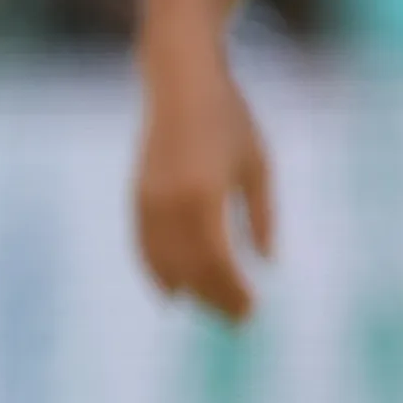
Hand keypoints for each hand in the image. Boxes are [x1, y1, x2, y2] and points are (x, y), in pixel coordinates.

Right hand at [134, 46, 273, 321]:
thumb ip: (261, 215)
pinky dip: (156, 271)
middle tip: (239, 322)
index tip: (253, 311)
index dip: (233, 291)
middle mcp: (171, 202)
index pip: (217, 261)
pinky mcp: (137, 194)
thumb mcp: (258, 164)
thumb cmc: (229, 117)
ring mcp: (148, 199)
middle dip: (213, 297)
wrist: (178, 80)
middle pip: (189, 268)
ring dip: (186, 289)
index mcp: (206, 194)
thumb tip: (266, 262)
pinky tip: (172, 289)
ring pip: (162, 260)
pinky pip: (143, 244)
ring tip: (208, 309)